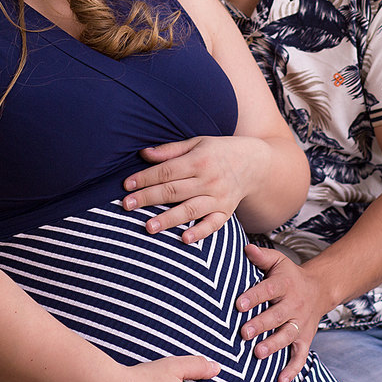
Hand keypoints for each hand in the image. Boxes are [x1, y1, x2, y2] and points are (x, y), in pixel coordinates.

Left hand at [123, 137, 260, 242]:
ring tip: (148, 227)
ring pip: (190, 210)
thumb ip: (170, 150)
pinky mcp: (226, 212)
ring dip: (169, 219)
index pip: (167, 171)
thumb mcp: (197, 143)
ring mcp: (219, 197)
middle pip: (174, 190)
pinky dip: (200, 232)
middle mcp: (209, 179)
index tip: (127, 186)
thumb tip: (144, 154)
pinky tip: (184, 239)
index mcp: (199, 160)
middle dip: (149, 198)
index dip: (145, 178)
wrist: (254, 163)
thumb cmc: (218, 151)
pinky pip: (213, 224)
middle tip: (127, 205)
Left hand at [236, 244, 328, 381]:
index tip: (238, 304)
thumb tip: (246, 248)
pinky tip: (280, 381)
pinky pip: (300, 356)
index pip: (268, 290)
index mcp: (285, 285)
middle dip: (261, 325)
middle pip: (277, 316)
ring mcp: (300, 324)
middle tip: (243, 333)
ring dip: (273, 345)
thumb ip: (262, 256)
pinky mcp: (304, 339)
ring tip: (258, 353)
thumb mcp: (278, 261)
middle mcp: (294, 305)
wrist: (319, 290)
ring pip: (287, 336)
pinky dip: (292, 369)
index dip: (254, 297)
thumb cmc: (289, 276)